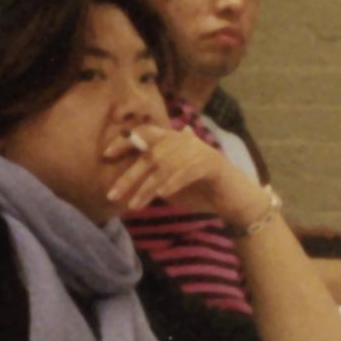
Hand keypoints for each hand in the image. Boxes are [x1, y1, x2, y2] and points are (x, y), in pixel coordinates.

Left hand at [103, 126, 262, 225]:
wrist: (234, 198)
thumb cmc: (199, 191)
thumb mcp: (169, 183)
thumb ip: (150, 176)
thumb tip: (122, 181)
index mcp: (173, 140)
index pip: (144, 134)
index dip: (125, 142)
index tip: (106, 154)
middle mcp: (184, 140)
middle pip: (150, 154)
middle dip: (129, 176)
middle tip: (112, 194)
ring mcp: (198, 150)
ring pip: (165, 167)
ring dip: (147, 188)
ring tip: (133, 205)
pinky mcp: (211, 163)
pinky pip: (186, 172)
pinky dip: (173, 182)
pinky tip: (162, 195)